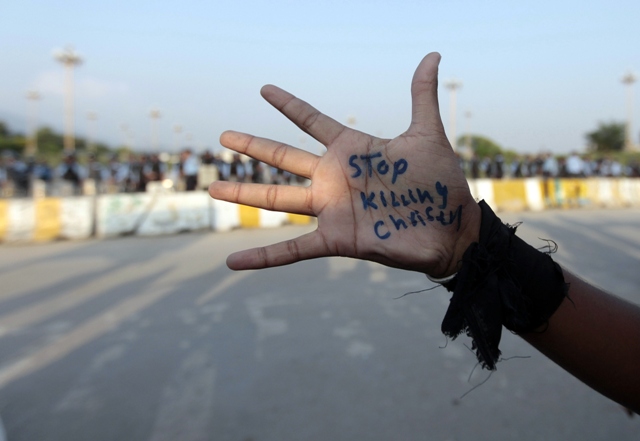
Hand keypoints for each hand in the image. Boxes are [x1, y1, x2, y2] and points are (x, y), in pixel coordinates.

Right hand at [209, 52, 479, 276]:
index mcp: (351, 150)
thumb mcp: (427, 134)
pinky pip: (293, 249)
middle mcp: (335, 178)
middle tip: (224, 136)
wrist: (451, 228)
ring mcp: (333, 209)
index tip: (265, 89)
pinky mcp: (337, 239)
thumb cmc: (440, 182)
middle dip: (253, 146)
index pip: (312, 122)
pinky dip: (264, 257)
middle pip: (284, 158)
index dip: (289, 106)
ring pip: (279, 199)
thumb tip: (432, 55)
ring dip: (246, 195)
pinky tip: (233, 262)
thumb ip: (421, 95)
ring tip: (214, 189)